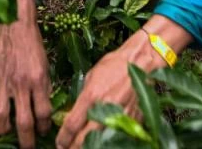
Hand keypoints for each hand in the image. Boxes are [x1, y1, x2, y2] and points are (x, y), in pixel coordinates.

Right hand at [0, 0, 52, 148]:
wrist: (15, 25)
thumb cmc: (33, 45)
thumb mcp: (45, 67)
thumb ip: (44, 88)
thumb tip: (44, 109)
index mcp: (38, 81)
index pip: (43, 114)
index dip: (45, 127)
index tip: (44, 131)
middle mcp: (21, 84)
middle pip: (23, 121)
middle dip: (26, 139)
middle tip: (27, 146)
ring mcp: (3, 81)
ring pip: (0, 115)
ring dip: (2, 127)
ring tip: (5, 129)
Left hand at [56, 16, 191, 148]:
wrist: (141, 61)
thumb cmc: (115, 65)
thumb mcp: (91, 77)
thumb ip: (83, 97)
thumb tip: (75, 113)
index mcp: (91, 96)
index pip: (72, 126)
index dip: (63, 139)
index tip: (60, 143)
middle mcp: (104, 109)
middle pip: (84, 140)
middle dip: (73, 147)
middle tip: (68, 148)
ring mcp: (120, 117)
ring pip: (101, 142)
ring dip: (90, 146)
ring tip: (84, 146)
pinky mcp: (133, 121)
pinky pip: (118, 137)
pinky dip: (109, 141)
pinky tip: (104, 141)